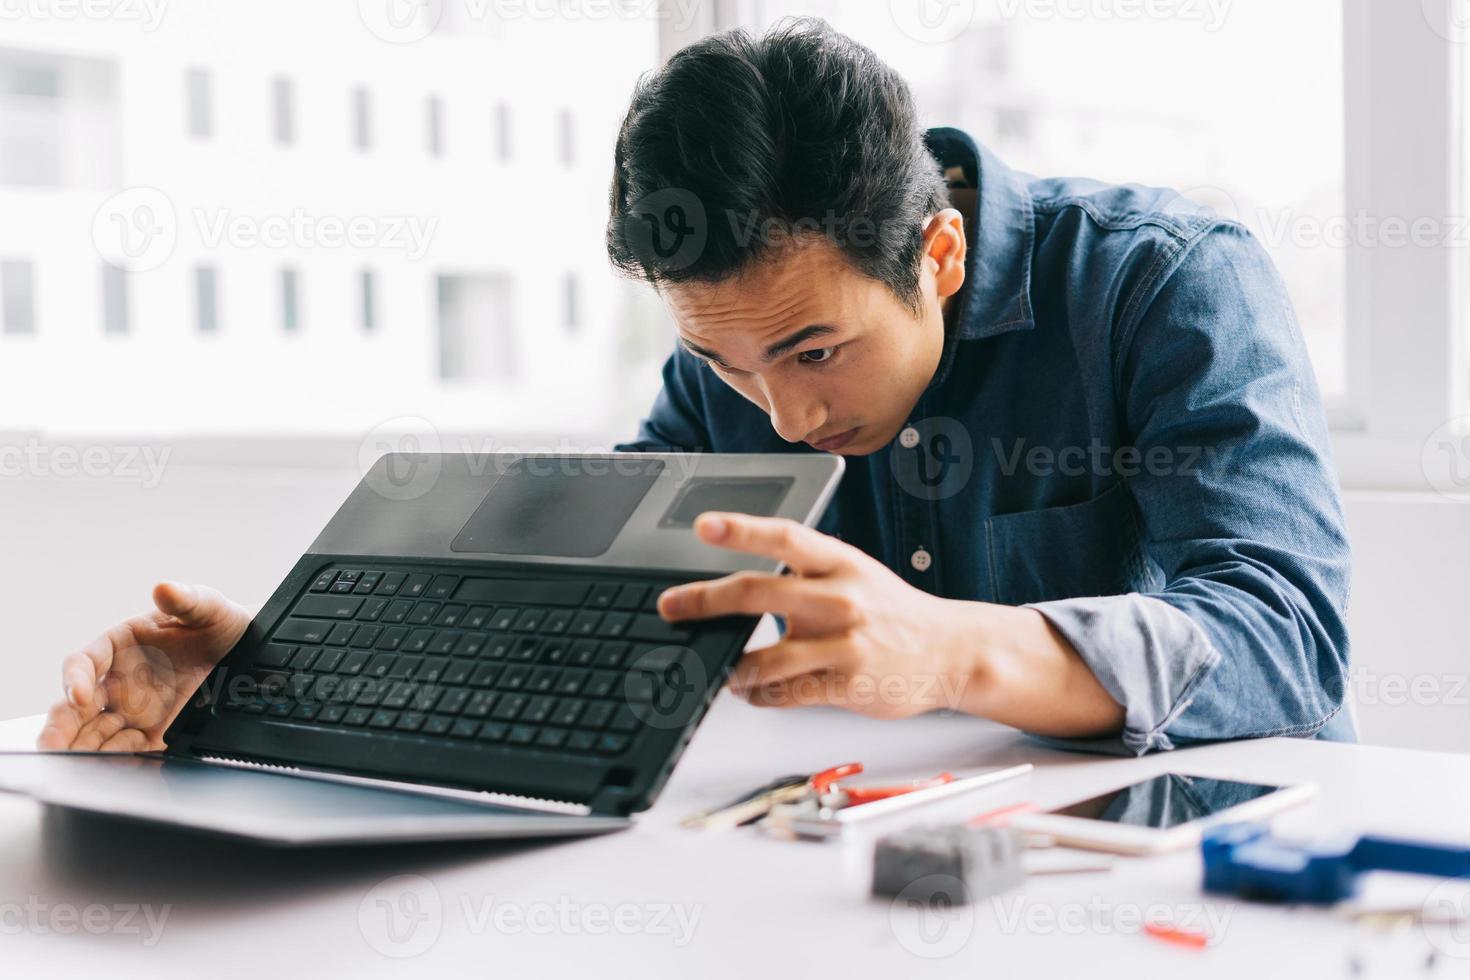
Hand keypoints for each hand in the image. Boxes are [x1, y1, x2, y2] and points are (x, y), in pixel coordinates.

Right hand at [37, 582, 249, 751]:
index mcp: (120, 645)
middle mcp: (119, 680)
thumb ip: (187, 600)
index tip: (81, 696)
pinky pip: (126, 751)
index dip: (75, 679)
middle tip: (50, 748)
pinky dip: (116, 762)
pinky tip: (112, 772)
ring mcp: (134, 709)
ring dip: (81, 751)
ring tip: (75, 769)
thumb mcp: (209, 608)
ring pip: (93, 734)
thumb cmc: (222, 624)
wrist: (254, 654)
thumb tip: (165, 588)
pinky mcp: (154, 733)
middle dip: (59, 728)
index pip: (83, 663)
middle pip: (75, 708)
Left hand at [656, 512, 972, 718]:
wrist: (952, 651)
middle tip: (671, 606)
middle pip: (758, 594)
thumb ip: (803, 575)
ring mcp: (843, 644)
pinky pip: (784, 694)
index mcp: (840, 562)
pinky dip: (758, 694)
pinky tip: (750, 690)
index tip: (704, 525)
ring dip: (729, 666)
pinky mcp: (846, 685)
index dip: (742, 529)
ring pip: (764, 658)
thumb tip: (739, 586)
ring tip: (715, 668)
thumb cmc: (893, 612)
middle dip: (704, 600)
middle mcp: (840, 598)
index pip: (785, 537)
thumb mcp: (855, 574)